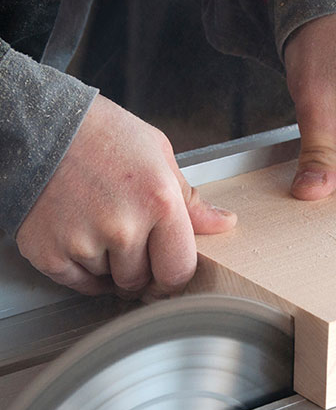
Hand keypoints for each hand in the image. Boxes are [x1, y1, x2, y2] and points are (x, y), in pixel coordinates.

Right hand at [16, 95, 236, 296]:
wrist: (38, 124)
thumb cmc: (99, 134)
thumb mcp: (157, 154)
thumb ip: (190, 200)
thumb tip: (222, 223)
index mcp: (158, 201)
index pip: (178, 272)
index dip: (173, 278)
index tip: (165, 274)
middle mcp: (122, 227)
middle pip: (140, 282)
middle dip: (138, 268)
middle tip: (125, 235)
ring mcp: (84, 243)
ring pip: (109, 283)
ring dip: (108, 265)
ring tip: (96, 223)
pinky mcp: (50, 254)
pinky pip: (79, 284)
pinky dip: (81, 269)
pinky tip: (79, 236)